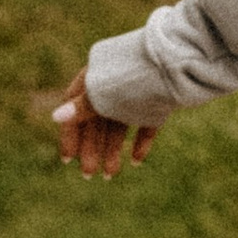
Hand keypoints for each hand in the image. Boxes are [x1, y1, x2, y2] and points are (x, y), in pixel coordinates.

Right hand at [52, 65, 156, 181]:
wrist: (182, 61)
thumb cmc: (136, 76)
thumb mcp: (105, 94)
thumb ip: (83, 107)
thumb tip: (55, 117)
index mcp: (96, 74)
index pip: (74, 104)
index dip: (70, 132)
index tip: (68, 159)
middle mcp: (115, 82)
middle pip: (97, 118)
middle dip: (92, 147)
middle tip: (89, 174)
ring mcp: (138, 91)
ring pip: (120, 123)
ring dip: (112, 149)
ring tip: (110, 175)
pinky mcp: (160, 99)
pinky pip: (145, 123)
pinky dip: (140, 142)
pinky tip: (135, 161)